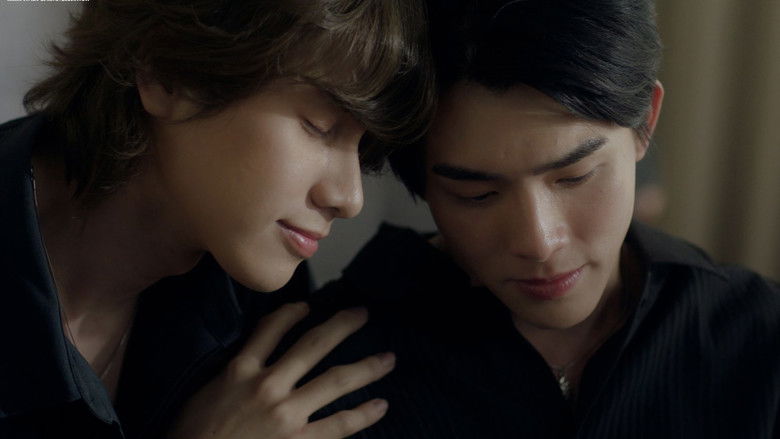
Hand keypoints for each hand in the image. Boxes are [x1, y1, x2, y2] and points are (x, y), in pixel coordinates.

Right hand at [169, 302, 393, 438]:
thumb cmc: (191, 435)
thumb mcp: (205, 394)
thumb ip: (232, 375)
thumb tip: (253, 362)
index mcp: (240, 370)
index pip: (271, 329)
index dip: (292, 314)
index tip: (307, 307)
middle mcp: (268, 385)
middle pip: (314, 346)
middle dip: (343, 326)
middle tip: (363, 314)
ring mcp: (286, 414)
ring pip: (336, 381)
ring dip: (367, 368)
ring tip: (389, 359)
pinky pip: (339, 425)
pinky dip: (363, 414)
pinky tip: (381, 405)